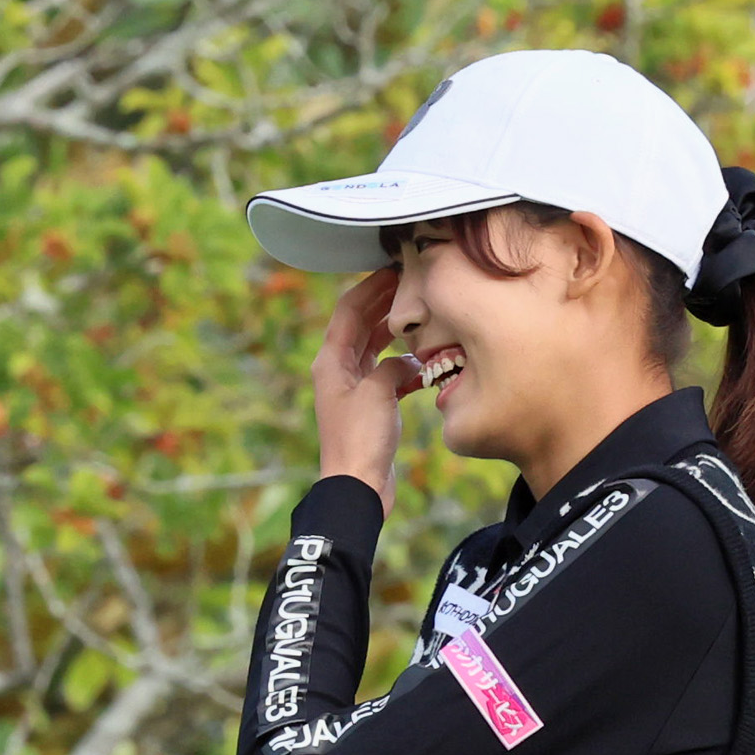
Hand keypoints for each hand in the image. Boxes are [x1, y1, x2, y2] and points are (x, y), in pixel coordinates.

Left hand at [308, 267, 426, 507]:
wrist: (357, 486)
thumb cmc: (361, 440)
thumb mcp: (377, 391)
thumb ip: (393, 364)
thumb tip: (408, 361)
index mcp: (330, 361)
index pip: (349, 309)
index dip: (371, 286)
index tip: (395, 267)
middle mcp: (338, 370)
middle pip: (362, 324)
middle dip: (385, 303)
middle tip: (414, 283)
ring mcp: (353, 388)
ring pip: (375, 347)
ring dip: (396, 333)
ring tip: (423, 316)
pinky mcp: (369, 405)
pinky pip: (387, 373)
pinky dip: (404, 366)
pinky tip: (424, 364)